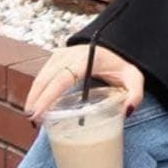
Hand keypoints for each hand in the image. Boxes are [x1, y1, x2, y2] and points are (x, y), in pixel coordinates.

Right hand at [24, 44, 144, 122]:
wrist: (115, 47)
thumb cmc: (123, 66)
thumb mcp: (135, 78)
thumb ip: (136, 94)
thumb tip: (127, 111)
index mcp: (88, 58)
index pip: (63, 78)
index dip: (48, 96)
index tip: (39, 113)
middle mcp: (72, 53)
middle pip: (47, 76)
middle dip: (36, 98)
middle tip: (32, 120)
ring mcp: (63, 53)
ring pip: (42, 74)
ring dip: (34, 94)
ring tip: (32, 116)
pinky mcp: (58, 57)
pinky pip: (44, 73)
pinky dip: (38, 88)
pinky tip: (36, 104)